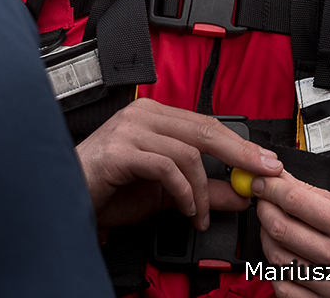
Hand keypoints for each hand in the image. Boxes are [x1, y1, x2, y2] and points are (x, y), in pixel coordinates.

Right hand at [75, 97, 281, 228]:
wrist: (64, 200)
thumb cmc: (108, 191)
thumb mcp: (166, 194)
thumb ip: (203, 190)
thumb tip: (240, 192)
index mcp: (156, 115)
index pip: (208, 124)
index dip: (240, 144)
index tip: (265, 163)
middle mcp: (145, 114)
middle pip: (206, 129)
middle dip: (239, 155)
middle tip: (262, 174)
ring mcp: (131, 129)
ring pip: (188, 151)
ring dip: (202, 190)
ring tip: (201, 214)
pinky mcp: (121, 150)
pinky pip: (166, 167)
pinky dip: (182, 191)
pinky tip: (185, 209)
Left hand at [254, 171, 329, 297]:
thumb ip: (325, 198)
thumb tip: (291, 181)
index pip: (298, 201)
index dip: (273, 186)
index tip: (264, 180)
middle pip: (281, 229)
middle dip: (264, 207)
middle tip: (264, 198)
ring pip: (278, 259)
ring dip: (267, 236)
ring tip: (273, 224)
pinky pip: (286, 291)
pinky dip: (277, 272)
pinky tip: (284, 258)